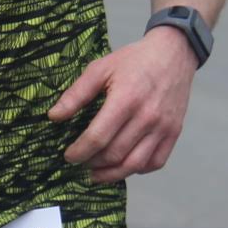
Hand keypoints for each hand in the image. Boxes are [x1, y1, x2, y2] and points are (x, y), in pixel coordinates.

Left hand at [49, 28, 196, 184]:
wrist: (173, 54)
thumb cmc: (134, 61)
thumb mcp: (100, 68)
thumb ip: (76, 94)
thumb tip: (53, 116)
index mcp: (126, 99)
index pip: (98, 137)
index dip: (79, 151)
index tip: (69, 155)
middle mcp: (147, 117)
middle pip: (114, 154)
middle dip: (92, 163)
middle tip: (80, 161)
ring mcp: (163, 127)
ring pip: (134, 164)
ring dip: (112, 174)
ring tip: (96, 172)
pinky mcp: (174, 132)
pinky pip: (155, 162)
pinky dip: (137, 170)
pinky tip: (122, 165)